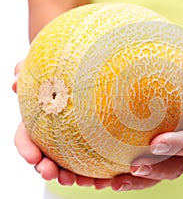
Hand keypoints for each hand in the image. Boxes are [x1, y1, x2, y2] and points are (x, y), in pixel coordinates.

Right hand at [13, 61, 111, 188]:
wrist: (86, 69)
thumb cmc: (62, 68)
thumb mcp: (46, 65)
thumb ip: (27, 70)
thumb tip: (15, 82)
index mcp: (38, 119)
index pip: (25, 137)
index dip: (26, 149)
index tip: (33, 158)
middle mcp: (53, 133)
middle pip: (45, 156)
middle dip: (47, 168)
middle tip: (53, 174)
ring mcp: (71, 140)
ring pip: (67, 163)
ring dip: (69, 175)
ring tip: (77, 181)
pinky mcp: (91, 143)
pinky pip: (91, 160)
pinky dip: (93, 171)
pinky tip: (102, 178)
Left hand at [110, 57, 182, 190]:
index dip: (177, 146)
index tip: (155, 143)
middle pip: (177, 165)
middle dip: (155, 170)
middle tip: (133, 168)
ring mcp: (178, 151)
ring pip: (160, 171)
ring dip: (139, 180)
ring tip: (114, 182)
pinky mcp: (163, 150)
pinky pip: (148, 163)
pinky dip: (129, 173)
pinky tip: (107, 175)